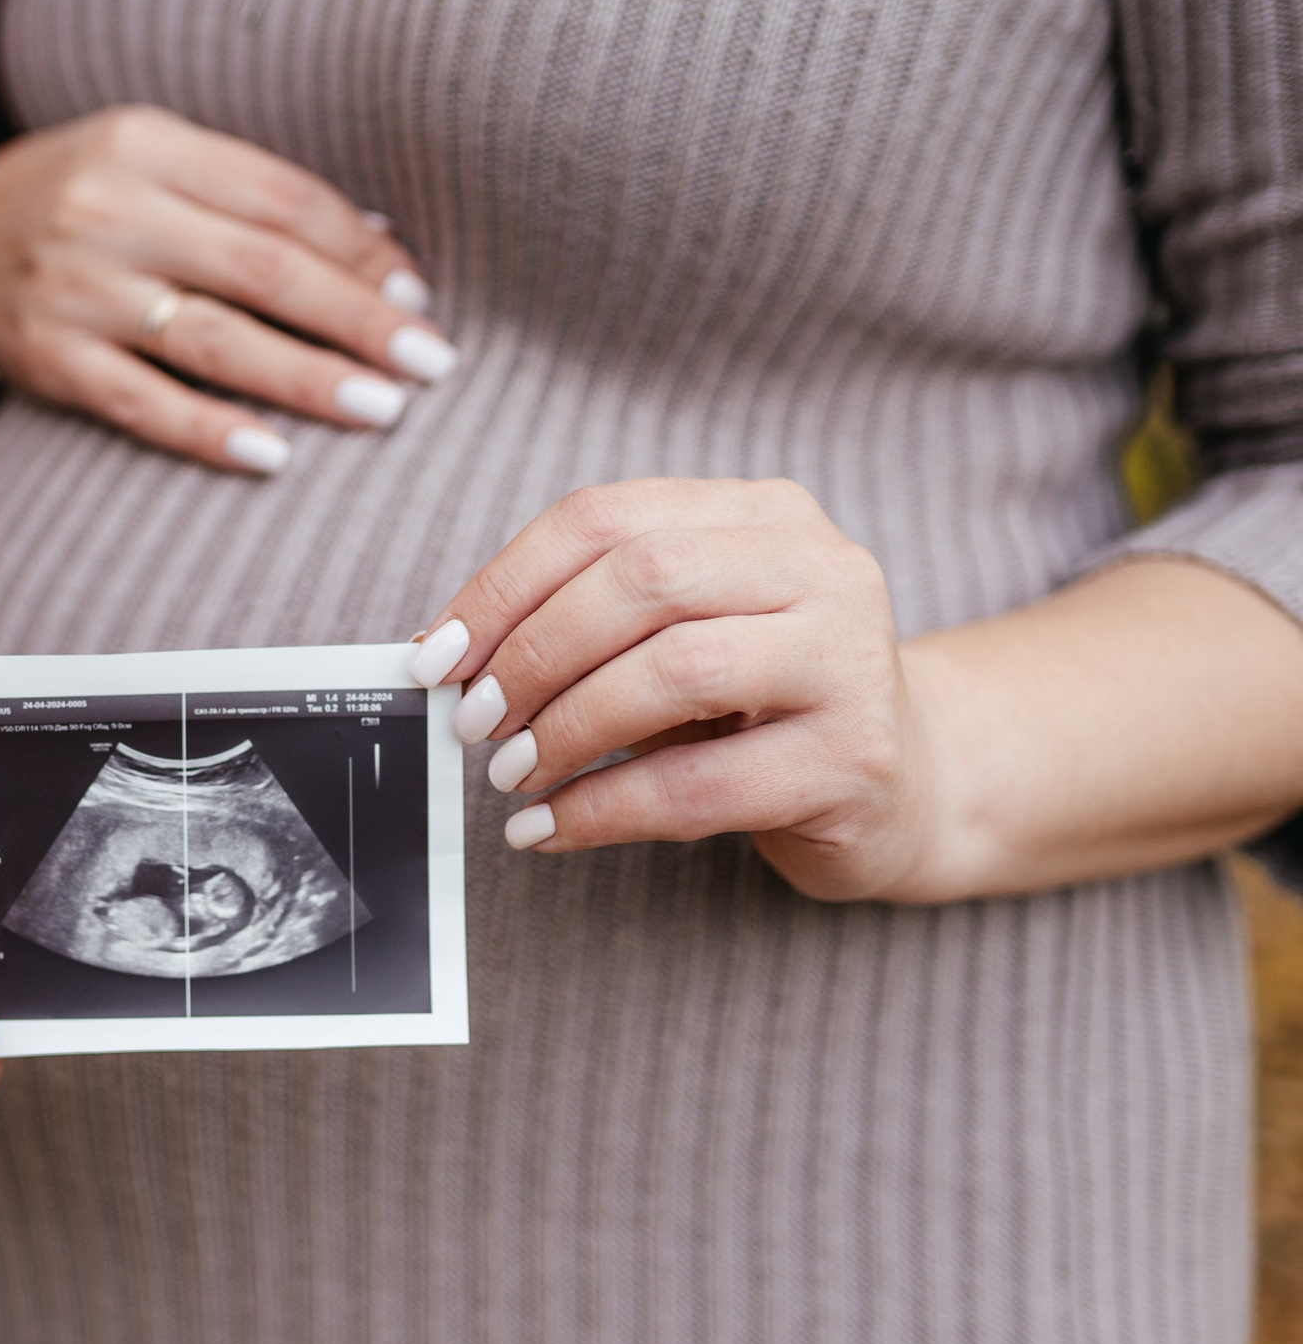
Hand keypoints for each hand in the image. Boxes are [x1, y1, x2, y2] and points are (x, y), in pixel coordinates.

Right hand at [0, 104, 455, 473]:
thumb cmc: (89, 196)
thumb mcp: (156, 160)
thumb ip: (246, 198)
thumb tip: (377, 255)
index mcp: (146, 144)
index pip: (279, 199)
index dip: (360, 250)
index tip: (416, 296)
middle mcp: (108, 211)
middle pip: (260, 269)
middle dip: (355, 319)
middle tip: (428, 363)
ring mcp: (74, 289)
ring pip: (211, 339)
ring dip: (303, 378)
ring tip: (378, 408)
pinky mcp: (47, 359)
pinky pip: (142, 403)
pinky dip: (210, 431)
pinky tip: (273, 455)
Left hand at [408, 477, 946, 902]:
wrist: (910, 783)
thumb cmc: (760, 703)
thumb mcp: (680, 633)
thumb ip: (587, 619)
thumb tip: (445, 651)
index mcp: (763, 514)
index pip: (604, 517)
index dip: (503, 585)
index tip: (434, 653)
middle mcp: (821, 569)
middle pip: (642, 581)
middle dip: (532, 654)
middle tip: (471, 720)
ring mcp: (851, 660)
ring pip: (676, 671)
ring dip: (567, 728)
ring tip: (510, 772)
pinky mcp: (855, 760)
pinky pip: (700, 784)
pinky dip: (602, 809)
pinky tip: (548, 829)